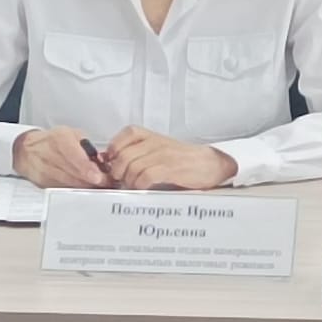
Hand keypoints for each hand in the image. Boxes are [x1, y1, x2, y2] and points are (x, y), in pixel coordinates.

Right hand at [12, 126, 113, 188]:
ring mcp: (46, 172)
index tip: (99, 176)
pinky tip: (86, 188)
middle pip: (74, 174)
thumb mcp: (72, 134)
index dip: (88, 170)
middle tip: (108, 183)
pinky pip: (63, 189)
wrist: (28, 151)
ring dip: (87, 187)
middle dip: (93, 181)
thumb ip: (87, 147)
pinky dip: (76, 190)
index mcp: (60, 140)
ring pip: (70, 184)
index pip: (75, 157)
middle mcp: (51, 156)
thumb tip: (101, 160)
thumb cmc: (52, 141)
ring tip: (101, 186)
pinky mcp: (44, 184)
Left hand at [104, 126, 236, 190]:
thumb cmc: (183, 160)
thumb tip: (111, 161)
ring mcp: (164, 155)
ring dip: (129, 181)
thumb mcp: (160, 151)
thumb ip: (139, 153)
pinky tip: (144, 188)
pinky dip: (140, 185)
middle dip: (118, 172)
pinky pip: (145, 176)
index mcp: (153, 136)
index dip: (115, 148)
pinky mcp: (171, 169)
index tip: (113, 162)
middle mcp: (157, 142)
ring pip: (132, 167)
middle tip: (122, 180)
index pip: (127, 133)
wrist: (211, 164)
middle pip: (124, 155)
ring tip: (134, 186)